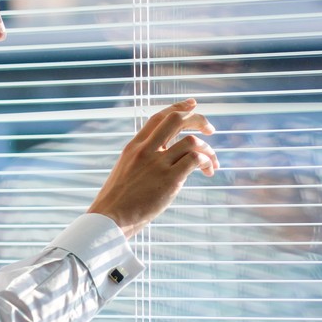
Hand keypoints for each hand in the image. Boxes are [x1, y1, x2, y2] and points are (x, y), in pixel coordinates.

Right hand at [88, 98, 218, 237]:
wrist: (110, 218)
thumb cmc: (118, 200)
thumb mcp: (126, 170)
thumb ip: (143, 160)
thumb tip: (165, 157)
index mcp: (133, 147)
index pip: (158, 117)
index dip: (177, 107)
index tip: (192, 104)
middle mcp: (145, 150)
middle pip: (176, 120)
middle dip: (198, 120)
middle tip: (210, 130)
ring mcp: (157, 164)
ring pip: (191, 141)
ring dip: (207, 150)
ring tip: (211, 163)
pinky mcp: (170, 179)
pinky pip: (195, 160)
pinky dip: (206, 162)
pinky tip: (208, 172)